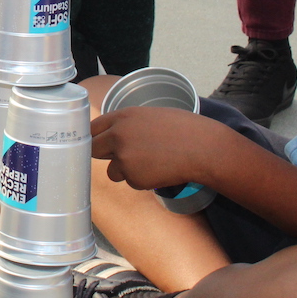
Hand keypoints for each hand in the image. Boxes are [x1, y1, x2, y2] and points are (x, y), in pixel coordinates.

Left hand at [90, 106, 229, 190]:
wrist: (204, 148)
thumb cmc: (184, 129)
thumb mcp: (150, 116)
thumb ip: (128, 124)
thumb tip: (112, 134)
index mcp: (122, 117)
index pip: (92, 128)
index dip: (95, 138)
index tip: (96, 144)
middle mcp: (117, 136)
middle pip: (93, 150)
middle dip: (105, 156)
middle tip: (122, 157)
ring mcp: (124, 157)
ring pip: (112, 172)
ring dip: (126, 171)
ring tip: (151, 163)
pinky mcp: (133, 177)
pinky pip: (131, 182)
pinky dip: (142, 180)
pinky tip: (160, 170)